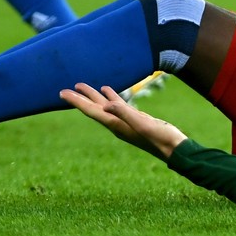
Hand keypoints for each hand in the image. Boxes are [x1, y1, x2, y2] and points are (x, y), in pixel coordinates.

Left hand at [61, 82, 187, 160]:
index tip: (62, 93)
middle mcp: (117, 124)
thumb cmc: (160, 137)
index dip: (77, 102)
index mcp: (117, 124)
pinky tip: (108, 91)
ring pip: (104, 106)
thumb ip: (126, 113)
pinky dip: (111, 97)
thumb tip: (106, 104)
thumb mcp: (143, 124)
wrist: (174, 149)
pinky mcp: (134, 119)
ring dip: (93, 97)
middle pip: (94, 109)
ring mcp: (125, 122)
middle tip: (64, 89)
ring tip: (82, 86)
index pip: (92, 111)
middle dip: (80, 99)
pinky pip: (117, 106)